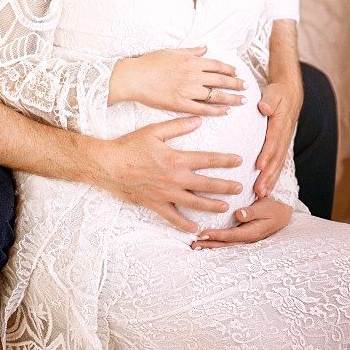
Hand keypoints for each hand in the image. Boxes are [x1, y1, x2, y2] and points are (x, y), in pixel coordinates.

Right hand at [95, 116, 243, 232]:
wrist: (108, 165)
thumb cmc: (129, 146)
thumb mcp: (154, 130)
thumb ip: (178, 126)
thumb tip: (199, 121)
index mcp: (176, 158)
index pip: (207, 159)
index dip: (225, 160)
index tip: (239, 160)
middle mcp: (174, 178)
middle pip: (206, 184)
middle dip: (225, 186)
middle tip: (240, 188)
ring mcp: (166, 193)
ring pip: (194, 203)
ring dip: (212, 206)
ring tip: (225, 207)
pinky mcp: (155, 204)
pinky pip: (172, 217)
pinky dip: (184, 224)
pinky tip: (195, 229)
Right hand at [110, 46, 246, 115]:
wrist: (134, 77)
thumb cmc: (150, 63)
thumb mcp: (172, 51)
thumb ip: (191, 51)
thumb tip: (205, 48)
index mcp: (191, 61)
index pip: (217, 65)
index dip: (229, 69)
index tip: (237, 73)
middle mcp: (193, 76)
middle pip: (221, 80)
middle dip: (235, 84)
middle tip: (245, 87)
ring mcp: (188, 91)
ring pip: (216, 95)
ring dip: (231, 98)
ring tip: (241, 101)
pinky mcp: (180, 104)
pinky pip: (203, 109)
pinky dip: (216, 111)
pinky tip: (225, 111)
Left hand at [191, 196, 292, 247]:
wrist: (283, 212)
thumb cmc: (274, 208)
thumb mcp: (265, 207)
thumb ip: (252, 211)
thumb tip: (238, 214)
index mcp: (252, 232)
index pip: (231, 235)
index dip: (217, 235)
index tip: (203, 233)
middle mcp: (247, 237)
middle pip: (225, 243)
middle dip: (209, 244)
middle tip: (193, 244)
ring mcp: (245, 237)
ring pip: (225, 243)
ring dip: (211, 244)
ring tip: (195, 245)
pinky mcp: (243, 234)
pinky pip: (228, 239)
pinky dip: (217, 240)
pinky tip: (207, 240)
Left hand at [253, 79, 301, 197]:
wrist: (291, 94)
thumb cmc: (278, 93)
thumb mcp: (274, 93)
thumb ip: (269, 101)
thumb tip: (265, 108)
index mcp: (280, 124)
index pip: (273, 141)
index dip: (266, 154)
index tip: (258, 166)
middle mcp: (284, 136)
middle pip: (276, 158)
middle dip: (268, 175)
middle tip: (259, 189)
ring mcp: (284, 143)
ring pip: (278, 164)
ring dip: (270, 180)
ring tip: (262, 194)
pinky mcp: (282, 146)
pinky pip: (278, 163)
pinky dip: (273, 176)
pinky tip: (266, 188)